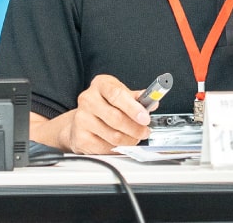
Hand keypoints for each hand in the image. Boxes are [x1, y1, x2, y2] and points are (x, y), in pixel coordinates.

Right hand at [36, 74, 153, 154]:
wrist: (83, 117)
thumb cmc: (105, 103)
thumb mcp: (121, 94)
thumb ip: (137, 98)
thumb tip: (153, 102)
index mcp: (100, 84)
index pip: (117, 95)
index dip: (133, 108)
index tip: (145, 118)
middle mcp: (88, 99)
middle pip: (116, 118)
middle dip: (135, 128)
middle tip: (145, 132)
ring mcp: (82, 119)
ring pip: (112, 135)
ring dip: (129, 140)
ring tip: (136, 138)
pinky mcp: (80, 137)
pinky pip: (105, 147)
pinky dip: (118, 148)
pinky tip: (122, 144)